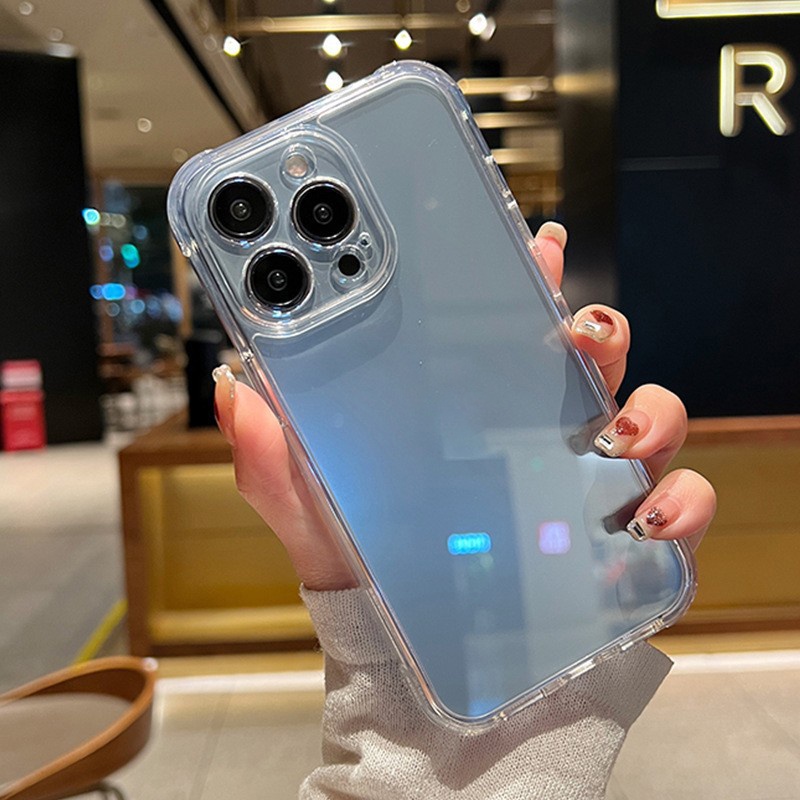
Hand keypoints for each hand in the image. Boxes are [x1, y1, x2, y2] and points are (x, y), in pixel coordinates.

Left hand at [213, 221, 715, 589]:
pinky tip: (646, 519)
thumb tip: (238, 389)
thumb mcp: (314, 514)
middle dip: (600, 330)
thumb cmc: (373, 578)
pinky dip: (679, 505)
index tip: (536, 245)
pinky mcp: (621, 547)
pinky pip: (675, 510)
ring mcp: (585, 487)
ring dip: (651, 410)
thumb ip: (274, 459)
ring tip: (616, 435)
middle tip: (581, 335)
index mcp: (471, 413)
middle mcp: (536, 437)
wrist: (416, 674)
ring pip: (649, 417)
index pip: (506, 330)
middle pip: (590, 360)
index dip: (527, 280)